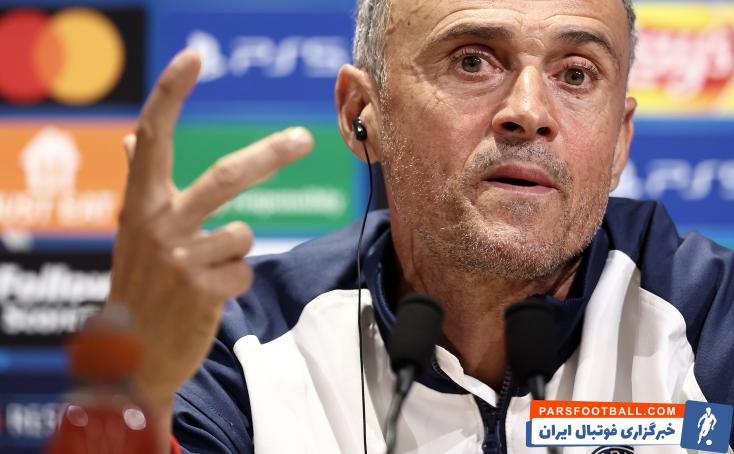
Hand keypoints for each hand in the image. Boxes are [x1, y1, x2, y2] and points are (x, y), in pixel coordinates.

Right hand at [106, 50, 312, 424]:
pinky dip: (235, 281)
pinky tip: (208, 296)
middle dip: (270, 154)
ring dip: (235, 252)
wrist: (132, 357)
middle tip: (304, 137)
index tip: (194, 58)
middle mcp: (157, 225)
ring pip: (244, 233)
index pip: (152, 137)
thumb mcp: (131, 232)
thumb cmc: (138, 285)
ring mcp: (180, 259)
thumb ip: (139, 185)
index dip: (171, 94)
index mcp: (139, 204)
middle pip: (226, 176)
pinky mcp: (204, 290)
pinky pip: (245, 269)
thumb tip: (132, 141)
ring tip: (204, 273)